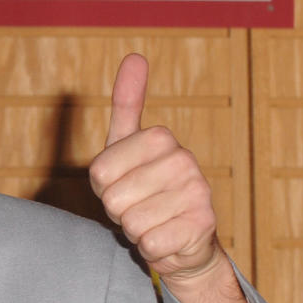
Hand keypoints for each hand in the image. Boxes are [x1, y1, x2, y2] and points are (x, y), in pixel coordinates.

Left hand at [90, 54, 249, 302]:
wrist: (181, 238)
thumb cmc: (145, 189)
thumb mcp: (126, 145)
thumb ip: (127, 103)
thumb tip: (134, 55)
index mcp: (160, 138)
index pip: (99, 171)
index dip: (103, 186)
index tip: (123, 182)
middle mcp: (184, 160)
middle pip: (114, 198)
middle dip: (119, 210)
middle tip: (139, 205)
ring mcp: (198, 193)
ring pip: (131, 222)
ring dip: (135, 229)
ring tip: (154, 220)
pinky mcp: (203, 226)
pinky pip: (150, 242)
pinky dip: (151, 247)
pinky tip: (167, 238)